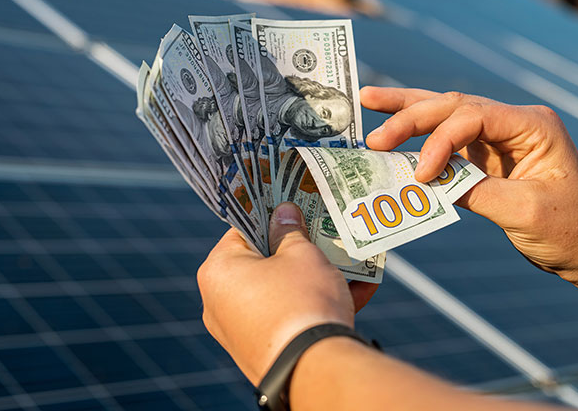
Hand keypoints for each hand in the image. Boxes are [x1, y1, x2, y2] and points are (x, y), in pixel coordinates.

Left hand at [197, 202, 377, 383]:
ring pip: (281, 292)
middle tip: (324, 232)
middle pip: (263, 263)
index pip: (242, 230)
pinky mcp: (263, 351)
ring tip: (351, 260)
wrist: (313, 370)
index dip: (271, 216)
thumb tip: (284, 212)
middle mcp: (219, 302)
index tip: (294, 206)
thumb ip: (290, 230)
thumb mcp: (301, 254)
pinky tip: (360, 291)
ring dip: (316, 276)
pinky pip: (290, 317)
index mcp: (218, 270)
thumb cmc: (300, 301)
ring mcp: (240, 330)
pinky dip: (317, 304)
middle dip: (298, 249)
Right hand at [361, 86, 577, 306]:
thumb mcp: (524, 211)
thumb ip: (474, 190)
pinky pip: (444, 139)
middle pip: (453, 107)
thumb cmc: (570, 230)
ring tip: (368, 99)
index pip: (474, 117)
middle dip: (411, 118)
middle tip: (375, 138)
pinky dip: (416, 135)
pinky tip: (390, 125)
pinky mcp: (484, 156)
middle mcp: (514, 123)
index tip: (421, 175)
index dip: (440, 141)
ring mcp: (497, 137)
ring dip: (406, 110)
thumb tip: (425, 182)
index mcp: (533, 126)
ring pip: (444, 113)